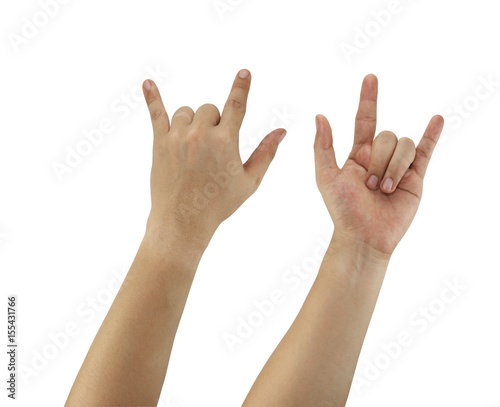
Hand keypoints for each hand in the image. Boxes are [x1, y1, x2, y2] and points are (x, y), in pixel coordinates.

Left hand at [143, 69, 285, 247]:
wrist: (184, 220)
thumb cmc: (220, 204)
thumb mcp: (250, 181)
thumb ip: (266, 153)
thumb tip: (282, 131)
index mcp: (226, 141)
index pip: (236, 105)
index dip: (241, 87)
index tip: (244, 72)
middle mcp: (201, 134)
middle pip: (210, 109)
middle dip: (215, 123)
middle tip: (213, 150)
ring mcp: (178, 136)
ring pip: (187, 111)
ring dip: (193, 121)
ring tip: (194, 145)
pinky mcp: (160, 143)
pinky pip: (156, 113)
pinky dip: (152, 97)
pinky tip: (148, 83)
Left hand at [314, 74, 443, 257]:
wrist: (365, 236)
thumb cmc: (343, 209)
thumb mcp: (326, 177)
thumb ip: (323, 147)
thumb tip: (320, 116)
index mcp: (357, 154)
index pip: (364, 120)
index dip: (368, 100)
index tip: (370, 78)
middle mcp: (379, 157)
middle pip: (386, 136)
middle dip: (378, 160)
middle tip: (369, 185)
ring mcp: (398, 166)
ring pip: (403, 145)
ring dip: (393, 168)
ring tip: (384, 190)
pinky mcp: (415, 177)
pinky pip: (426, 151)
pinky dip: (432, 135)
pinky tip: (436, 120)